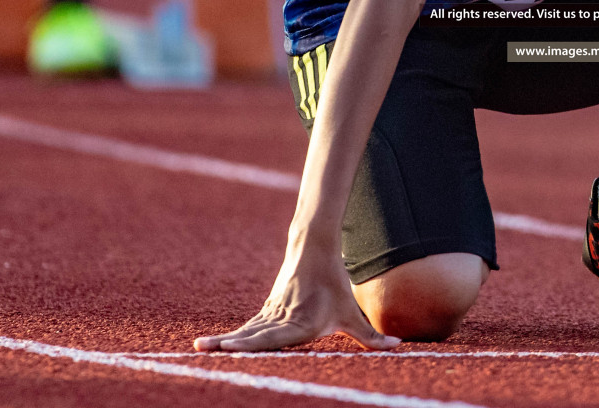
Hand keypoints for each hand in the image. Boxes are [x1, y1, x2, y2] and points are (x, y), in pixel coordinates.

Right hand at [194, 245, 398, 351]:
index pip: (272, 338)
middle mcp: (281, 319)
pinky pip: (249, 326)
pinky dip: (233, 336)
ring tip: (200, 348)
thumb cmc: (334, 284)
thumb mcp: (352, 313)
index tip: (230, 348)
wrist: (314, 248)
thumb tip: (398, 345)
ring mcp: (271, 313)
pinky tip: (218, 345)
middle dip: (229, 345)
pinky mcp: (267, 309)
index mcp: (299, 323)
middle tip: (204, 350)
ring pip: (246, 330)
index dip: (251, 345)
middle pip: (252, 335)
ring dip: (224, 340)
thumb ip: (372, 335)